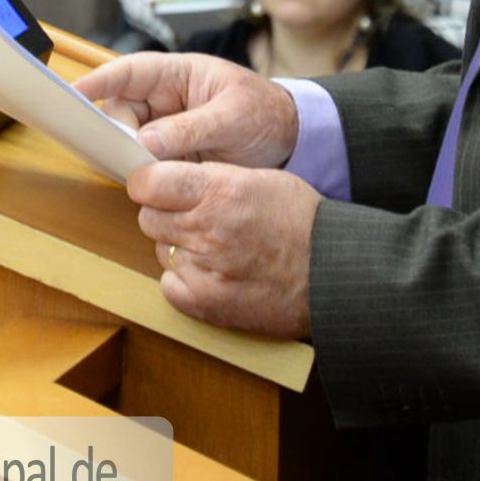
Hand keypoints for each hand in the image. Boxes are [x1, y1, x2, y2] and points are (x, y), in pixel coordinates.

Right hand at [75, 49, 302, 167]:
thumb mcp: (234, 118)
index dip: (100, 81)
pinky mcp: (171, 155)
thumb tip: (146, 142)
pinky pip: (144, 161)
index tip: (75, 93)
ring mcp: (166, 128)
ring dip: (127, 153)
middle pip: (121, 109)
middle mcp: (166, 99)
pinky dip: (139, 171)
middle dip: (116, 129)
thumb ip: (191, 128)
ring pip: (128, 137)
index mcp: (180, 74)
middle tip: (126, 153)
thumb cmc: (266, 114)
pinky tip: (141, 181)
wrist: (293, 142)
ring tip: (135, 169)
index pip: (130, 71)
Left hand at [128, 158, 318, 335]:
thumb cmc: (301, 223)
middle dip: (165, 214)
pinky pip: (170, 284)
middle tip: (194, 218)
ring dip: (179, 246)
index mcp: (219, 191)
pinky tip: (213, 273)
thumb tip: (169, 177)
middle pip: (148, 216)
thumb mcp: (260, 179)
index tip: (154, 185)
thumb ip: (210, 177)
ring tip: (215, 247)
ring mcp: (203, 270)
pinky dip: (185, 280)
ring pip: (161, 249)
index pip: (147, 182)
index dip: (147, 182)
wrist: (332, 274)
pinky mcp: (204, 304)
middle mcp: (206, 230)